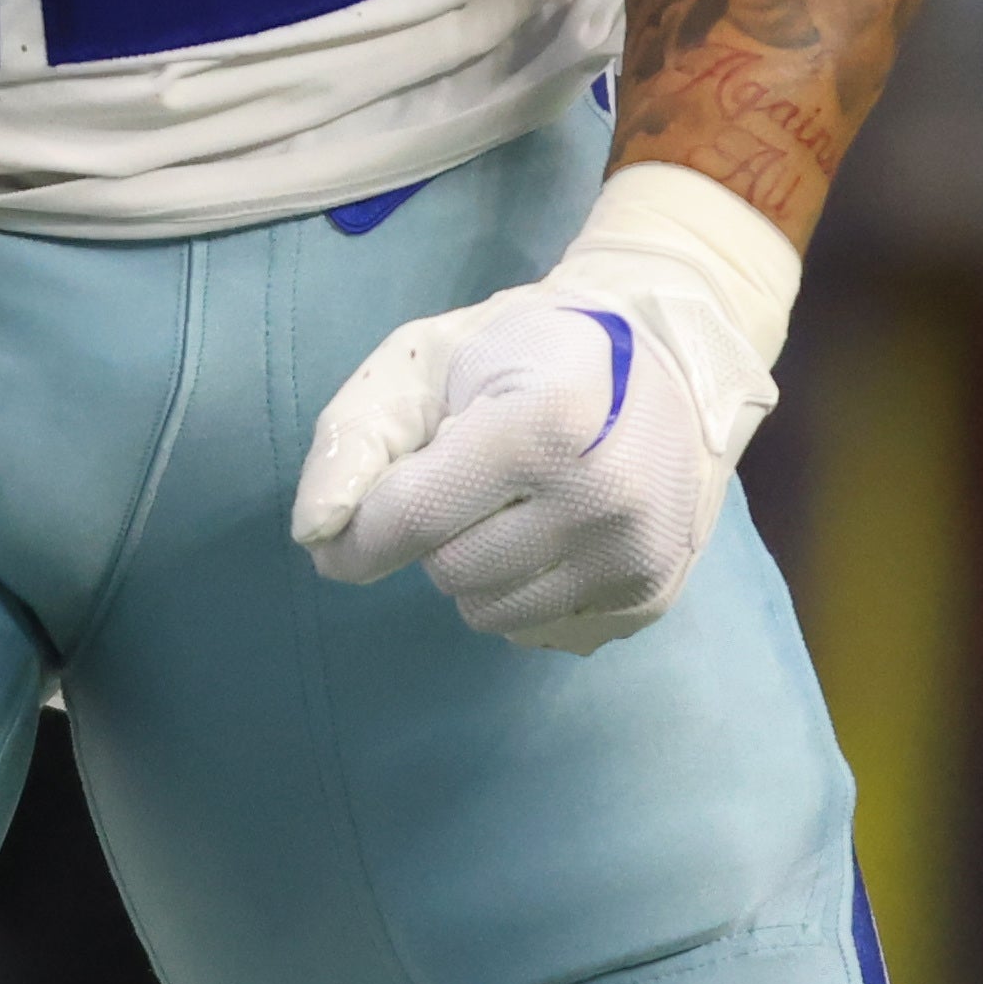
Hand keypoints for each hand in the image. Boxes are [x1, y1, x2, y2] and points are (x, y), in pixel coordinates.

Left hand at [290, 160, 799, 654]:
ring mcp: (636, 556)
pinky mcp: (652, 596)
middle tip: (468, 480)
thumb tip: (316, 537)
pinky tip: (551, 534)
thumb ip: (355, 439)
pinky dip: (522, 591)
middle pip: (448, 572)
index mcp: (544, 425)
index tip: (339, 535)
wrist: (666, 356)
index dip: (358, 534)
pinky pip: (538, 632)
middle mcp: (603, 500)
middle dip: (435, 531)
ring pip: (489, 613)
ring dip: (475, 567)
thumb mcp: (428, 361)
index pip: (413, 516)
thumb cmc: (529, 351)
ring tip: (511, 505)